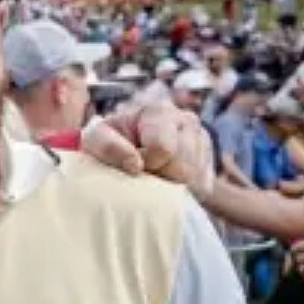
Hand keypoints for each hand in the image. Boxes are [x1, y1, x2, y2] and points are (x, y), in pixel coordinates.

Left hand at [84, 101, 215, 193]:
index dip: (146, 163)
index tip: (133, 164)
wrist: (124, 147)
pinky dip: (183, 191)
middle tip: (145, 173)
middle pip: (184, 166)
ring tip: (154, 176)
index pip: (163, 149)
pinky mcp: (209, 159)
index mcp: (159, 112)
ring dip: (171, 185)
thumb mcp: (95, 139)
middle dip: (160, 176)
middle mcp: (187, 120)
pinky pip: (202, 186)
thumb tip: (135, 165)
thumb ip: (108, 147)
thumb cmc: (108, 142)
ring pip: (195, 178)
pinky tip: (167, 181)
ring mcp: (202, 139)